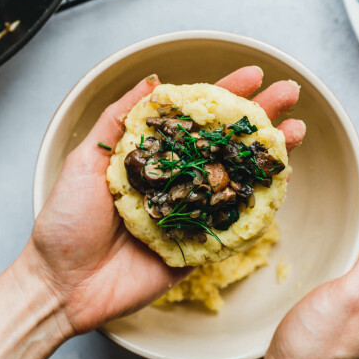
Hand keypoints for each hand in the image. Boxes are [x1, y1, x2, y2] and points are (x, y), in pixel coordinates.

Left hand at [20, 66, 306, 337]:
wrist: (62, 283)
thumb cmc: (66, 222)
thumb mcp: (86, 159)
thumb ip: (119, 118)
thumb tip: (152, 80)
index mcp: (151, 157)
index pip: (194, 117)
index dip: (225, 93)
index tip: (253, 74)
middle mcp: (175, 180)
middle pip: (225, 143)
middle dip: (260, 118)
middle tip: (289, 94)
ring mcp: (190, 213)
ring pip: (236, 179)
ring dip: (268, 155)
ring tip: (295, 132)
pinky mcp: (198, 247)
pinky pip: (234, 224)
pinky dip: (260, 203)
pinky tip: (280, 180)